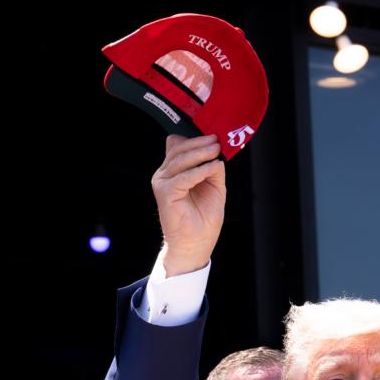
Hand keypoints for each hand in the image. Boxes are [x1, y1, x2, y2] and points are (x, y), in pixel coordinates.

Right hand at [151, 134, 225, 275]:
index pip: (178, 146)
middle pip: (178, 149)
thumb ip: (213, 169)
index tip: (214, 136)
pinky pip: (183, 176)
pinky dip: (199, 170)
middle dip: (199, 143)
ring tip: (216, 150)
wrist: (196, 243)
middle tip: (216, 141)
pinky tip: (212, 167)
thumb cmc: (203, 219)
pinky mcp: (165, 193)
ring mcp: (162, 183)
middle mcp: (165, 175)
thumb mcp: (214, 187)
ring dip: (200, 154)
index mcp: (174, 171)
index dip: (194, 139)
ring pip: (180, 160)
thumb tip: (216, 154)